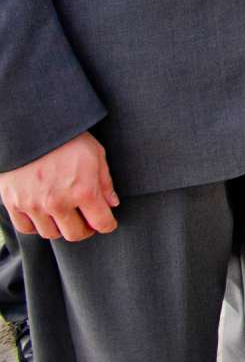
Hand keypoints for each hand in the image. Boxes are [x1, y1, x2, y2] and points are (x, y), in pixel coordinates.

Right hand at [0, 132, 117, 240]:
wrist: (31, 128)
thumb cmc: (68, 138)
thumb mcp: (95, 154)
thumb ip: (104, 182)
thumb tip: (111, 204)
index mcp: (83, 190)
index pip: (101, 223)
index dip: (108, 225)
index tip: (107, 222)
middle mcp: (58, 203)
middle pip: (75, 234)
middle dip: (86, 230)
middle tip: (87, 221)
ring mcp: (33, 205)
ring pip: (51, 234)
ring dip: (62, 227)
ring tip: (66, 214)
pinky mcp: (14, 204)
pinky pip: (27, 228)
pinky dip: (37, 226)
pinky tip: (45, 214)